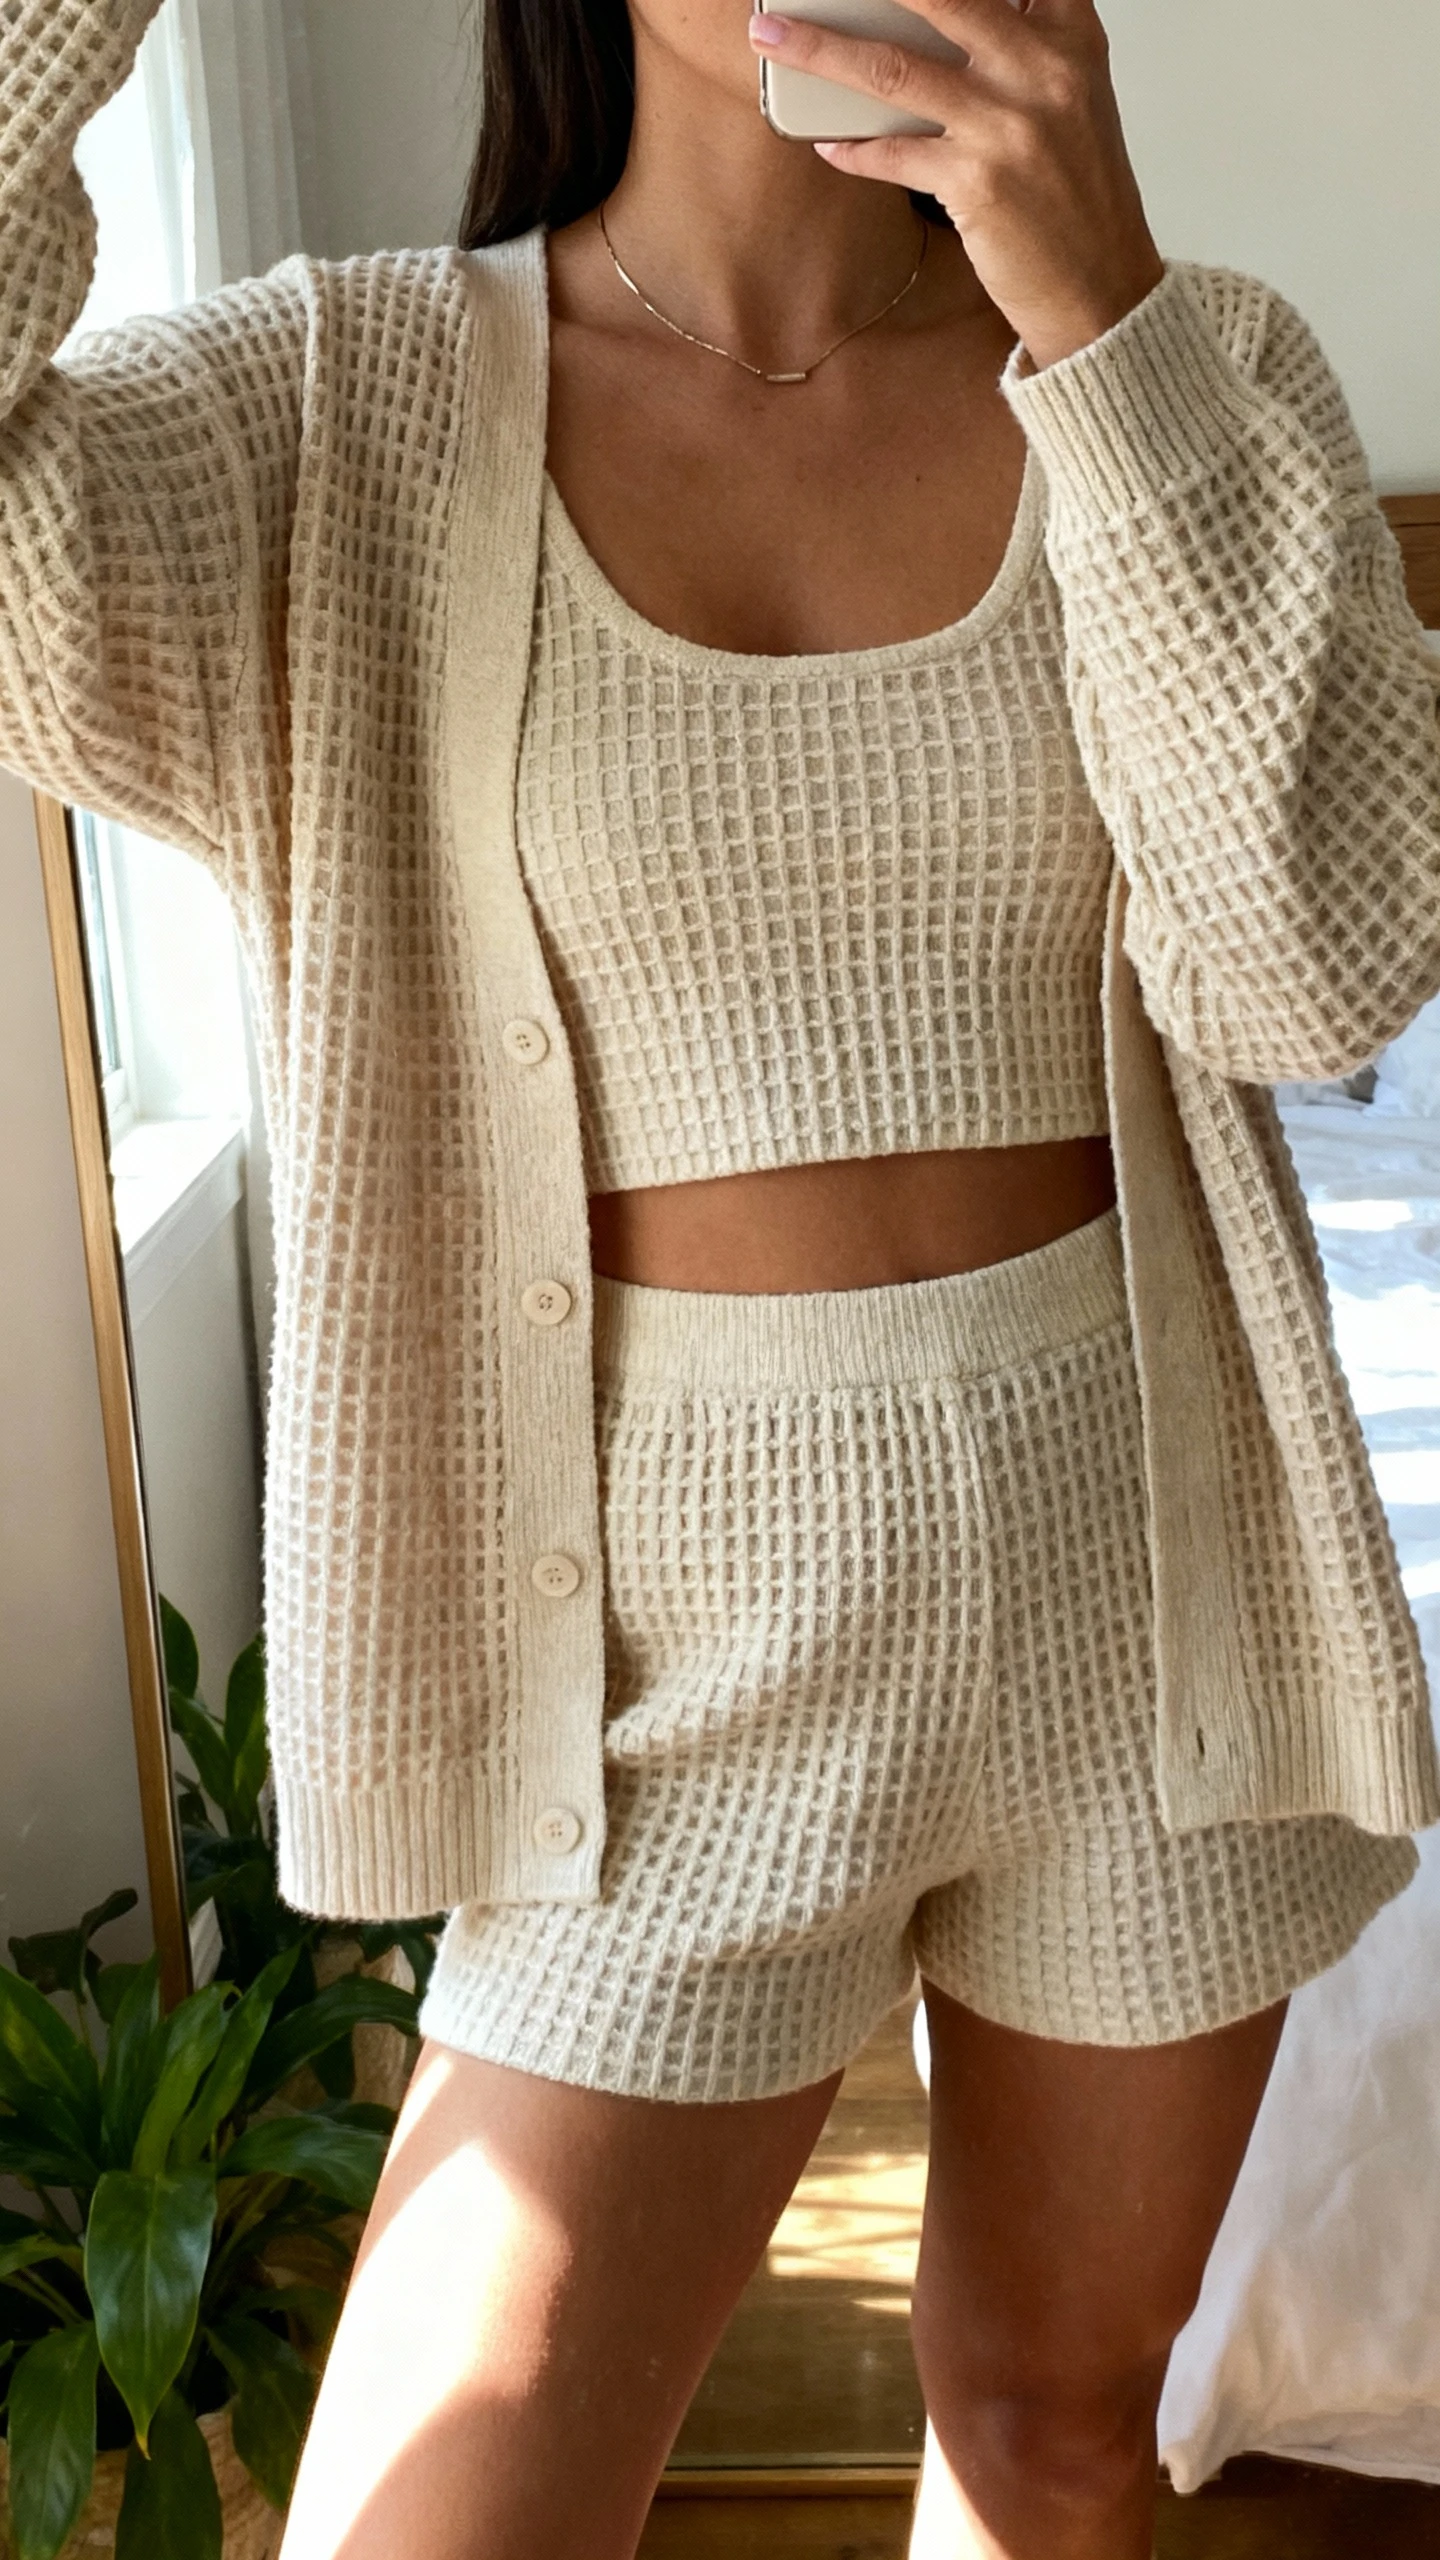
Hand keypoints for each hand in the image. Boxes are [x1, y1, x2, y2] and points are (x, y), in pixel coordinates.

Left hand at [747, 0, 1165, 370]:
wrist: (1101, 286)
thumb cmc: (1078, 192)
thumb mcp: (1070, 96)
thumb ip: (1021, 45)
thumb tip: (933, 19)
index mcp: (1069, 35)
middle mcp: (1042, 69)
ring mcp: (1007, 126)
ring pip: (893, 70)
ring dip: (821, 50)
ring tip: (773, 35)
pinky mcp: (976, 184)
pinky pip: (893, 154)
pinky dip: (854, 148)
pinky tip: (827, 142)